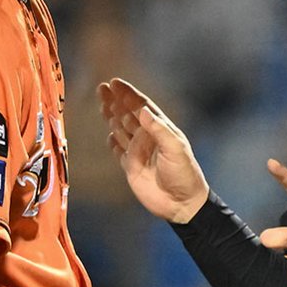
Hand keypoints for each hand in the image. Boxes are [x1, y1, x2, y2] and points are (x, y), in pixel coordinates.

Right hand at [98, 78, 208, 223]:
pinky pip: (119, 151)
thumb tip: (142, 110)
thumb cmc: (184, 174)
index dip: (128, 94)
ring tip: (102, 105)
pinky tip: (109, 135)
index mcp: (161, 130)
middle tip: (102, 88)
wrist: (182, 204)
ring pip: (121, 130)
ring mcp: (139, 153)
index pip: (141, 107)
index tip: (115, 83)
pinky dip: (114, 143)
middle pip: (128, 115)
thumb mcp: (175, 149)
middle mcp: (148, 139)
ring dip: (112, 117)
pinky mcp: (131, 168)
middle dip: (115, 102)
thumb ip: (159, 129)